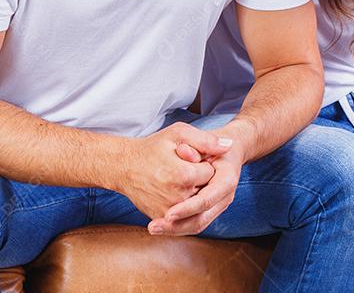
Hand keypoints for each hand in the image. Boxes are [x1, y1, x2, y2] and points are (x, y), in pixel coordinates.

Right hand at [116, 123, 232, 220]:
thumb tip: (229, 146)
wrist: (124, 167)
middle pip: (204, 189)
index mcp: (184, 175)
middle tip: (181, 168)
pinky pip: (184, 215)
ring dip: (194, 193)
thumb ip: (206, 140)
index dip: (201, 163)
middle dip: (199, 180)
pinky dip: (186, 206)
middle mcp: (178, 198)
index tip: (188, 158)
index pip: (209, 172)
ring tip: (178, 179)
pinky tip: (177, 193)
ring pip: (197, 204)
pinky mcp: (162, 219)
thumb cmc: (152, 148)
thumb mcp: (179, 133)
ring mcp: (169, 212)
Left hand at [148, 139, 245, 235]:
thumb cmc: (211, 143)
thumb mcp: (204, 136)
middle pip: (202, 218)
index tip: (168, 213)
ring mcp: (216, 206)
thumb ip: (197, 142)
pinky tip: (159, 225)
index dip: (188, 207)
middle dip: (178, 225)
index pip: (207, 198)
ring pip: (197, 224)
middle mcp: (224, 197)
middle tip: (155, 226)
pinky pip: (193, 223)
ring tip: (153, 227)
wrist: (223, 151)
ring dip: (175, 229)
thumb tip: (184, 151)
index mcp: (227, 179)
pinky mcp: (207, 210)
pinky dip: (177, 226)